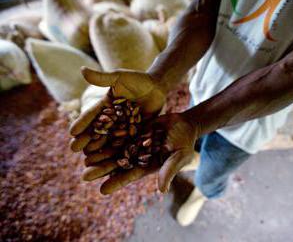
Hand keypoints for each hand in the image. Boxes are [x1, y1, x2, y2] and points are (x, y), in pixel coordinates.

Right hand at [69, 67, 166, 151]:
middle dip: (86, 139)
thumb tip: (81, 70)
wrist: (158, 87)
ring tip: (89, 159)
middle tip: (75, 149)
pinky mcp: (135, 134)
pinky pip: (125, 145)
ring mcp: (123, 128)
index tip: (72, 132)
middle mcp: (112, 119)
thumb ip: (102, 77)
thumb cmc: (138, 79)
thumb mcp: (120, 77)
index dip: (82, 123)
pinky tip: (111, 163)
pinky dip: (118, 153)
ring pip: (109, 141)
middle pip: (97, 131)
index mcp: (105, 106)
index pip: (91, 115)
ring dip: (99, 150)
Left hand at [83, 112, 198, 193]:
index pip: (130, 175)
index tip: (102, 190)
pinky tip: (93, 136)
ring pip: (114, 148)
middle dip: (102, 169)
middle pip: (118, 164)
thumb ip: (169, 170)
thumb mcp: (179, 156)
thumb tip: (161, 190)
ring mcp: (134, 142)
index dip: (117, 182)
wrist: (184, 124)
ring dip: (100, 153)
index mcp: (148, 165)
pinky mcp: (133, 129)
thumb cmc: (185, 142)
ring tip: (84, 158)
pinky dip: (107, 134)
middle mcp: (138, 155)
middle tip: (85, 176)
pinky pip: (118, 131)